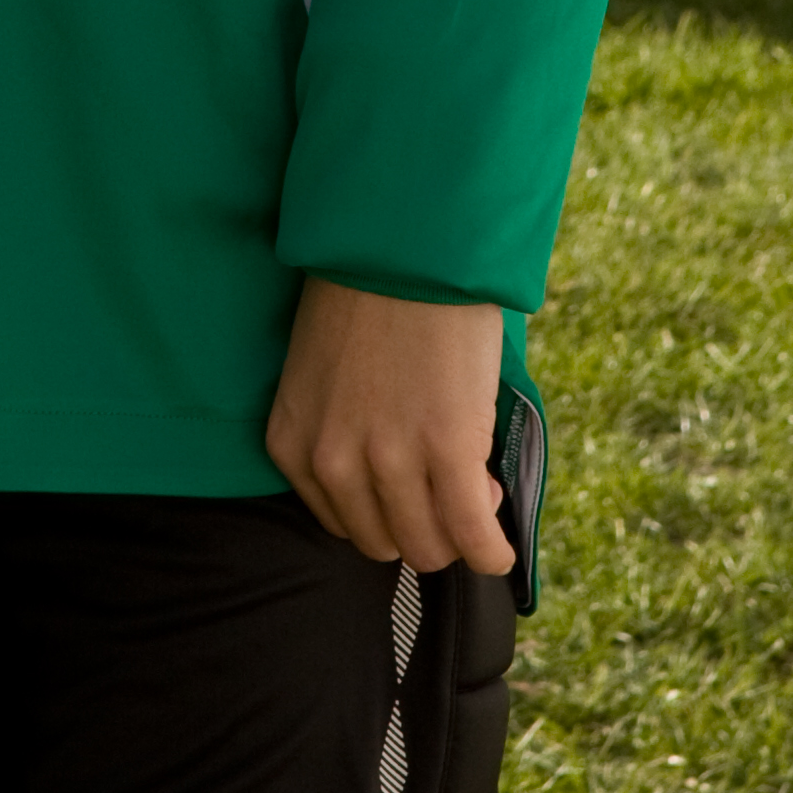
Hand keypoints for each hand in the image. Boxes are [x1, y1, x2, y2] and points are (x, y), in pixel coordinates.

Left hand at [263, 279, 514, 578]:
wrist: (405, 242)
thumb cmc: (368, 296)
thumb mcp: (325, 375)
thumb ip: (343, 434)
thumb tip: (399, 486)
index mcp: (293, 443)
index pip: (340, 525)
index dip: (386, 510)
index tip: (411, 484)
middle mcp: (332, 460)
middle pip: (383, 544)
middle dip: (420, 525)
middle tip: (447, 484)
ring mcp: (388, 460)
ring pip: (427, 546)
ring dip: (456, 534)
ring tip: (475, 489)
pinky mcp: (446, 450)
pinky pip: (471, 532)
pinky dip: (489, 549)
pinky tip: (499, 544)